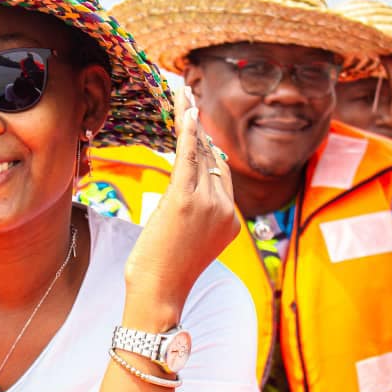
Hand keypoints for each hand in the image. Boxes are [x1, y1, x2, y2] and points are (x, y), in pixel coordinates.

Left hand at [123, 87, 239, 324]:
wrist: (159, 294)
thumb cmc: (166, 273)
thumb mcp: (189, 243)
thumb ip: (195, 216)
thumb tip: (184, 193)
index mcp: (231, 221)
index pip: (222, 176)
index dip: (209, 150)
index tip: (198, 128)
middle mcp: (225, 209)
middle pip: (213, 160)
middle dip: (201, 131)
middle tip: (190, 102)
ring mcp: (208, 203)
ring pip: (201, 155)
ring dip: (192, 123)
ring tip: (184, 97)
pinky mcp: (185, 200)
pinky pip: (189, 157)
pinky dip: (187, 131)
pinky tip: (186, 112)